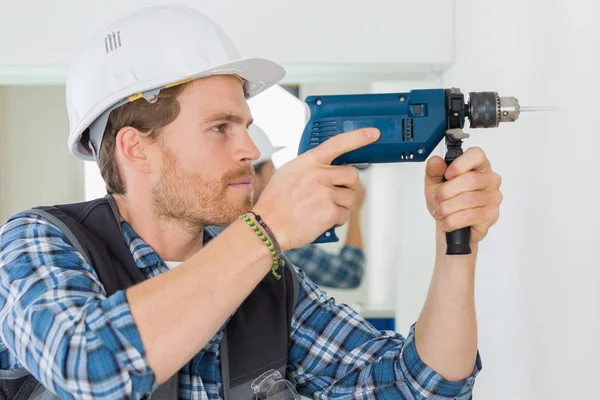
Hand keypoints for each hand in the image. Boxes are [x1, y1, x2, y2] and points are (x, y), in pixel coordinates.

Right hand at [253, 128, 379, 249]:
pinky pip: (344, 214)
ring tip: (320, 210)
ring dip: (340, 206)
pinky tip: (319, 220)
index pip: (337, 143)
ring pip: (350, 197)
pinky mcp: (330, 211)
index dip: (358, 137)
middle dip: (346, 186)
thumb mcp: (287, 174)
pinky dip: (335, 220)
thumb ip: (309, 168)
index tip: (373, 134)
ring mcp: (325, 193)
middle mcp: (317, 174)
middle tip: (332, 194)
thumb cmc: (275, 204)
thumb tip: (327, 169)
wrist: (268, 227)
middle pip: (352, 175)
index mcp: (307, 162)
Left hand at [424, 147, 502, 244]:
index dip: (459, 164)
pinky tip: (447, 222)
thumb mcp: (434, 183)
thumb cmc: (445, 200)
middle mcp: (490, 179)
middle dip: (447, 191)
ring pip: (468, 199)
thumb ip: (433, 171)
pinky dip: (453, 220)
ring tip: (440, 212)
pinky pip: (470, 216)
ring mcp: (493, 197)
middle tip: (437, 198)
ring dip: (447, 208)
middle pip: (470, 180)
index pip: (476, 155)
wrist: (449, 224)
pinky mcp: (491, 215)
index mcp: (478, 166)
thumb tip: (435, 161)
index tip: (447, 175)